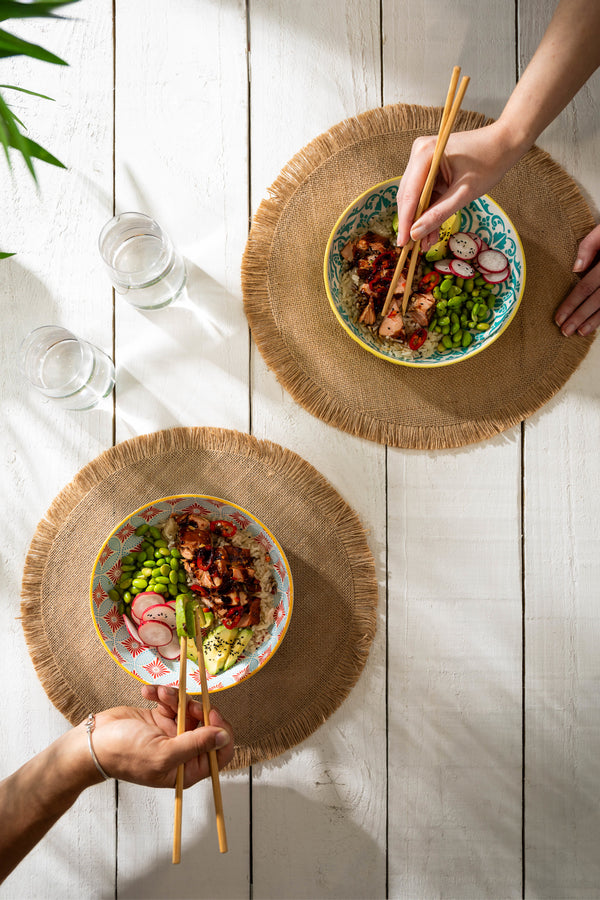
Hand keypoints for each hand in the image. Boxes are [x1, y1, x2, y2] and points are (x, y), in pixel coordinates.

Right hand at [71, 686, 233, 789]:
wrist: (93, 741)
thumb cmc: (124, 754)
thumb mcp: (163, 752)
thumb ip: (195, 744)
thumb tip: (223, 737)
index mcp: (187, 769)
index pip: (220, 753)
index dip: (220, 731)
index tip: (211, 714)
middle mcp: (183, 752)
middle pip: (207, 725)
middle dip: (195, 709)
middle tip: (183, 702)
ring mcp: (171, 733)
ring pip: (189, 709)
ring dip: (176, 698)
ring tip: (158, 694)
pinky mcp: (160, 718)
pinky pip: (172, 701)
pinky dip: (162, 694)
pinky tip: (148, 693)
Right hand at [395, 120, 522, 246]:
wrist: (504, 144)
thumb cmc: (488, 163)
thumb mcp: (464, 193)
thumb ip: (439, 214)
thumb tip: (416, 234)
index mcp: (425, 154)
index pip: (409, 195)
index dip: (405, 222)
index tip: (403, 244)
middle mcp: (418, 153)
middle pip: (408, 196)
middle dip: (412, 222)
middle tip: (413, 248)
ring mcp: (423, 160)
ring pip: (415, 197)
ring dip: (420, 219)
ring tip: (426, 243)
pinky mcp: (429, 167)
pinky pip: (424, 194)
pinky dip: (428, 211)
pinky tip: (431, 230)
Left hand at [554, 223, 599, 335]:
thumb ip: (589, 246)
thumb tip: (575, 269)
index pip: (586, 287)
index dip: (571, 304)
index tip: (559, 317)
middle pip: (597, 301)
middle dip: (579, 317)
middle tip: (565, 332)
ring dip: (595, 321)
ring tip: (580, 332)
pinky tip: (597, 323)